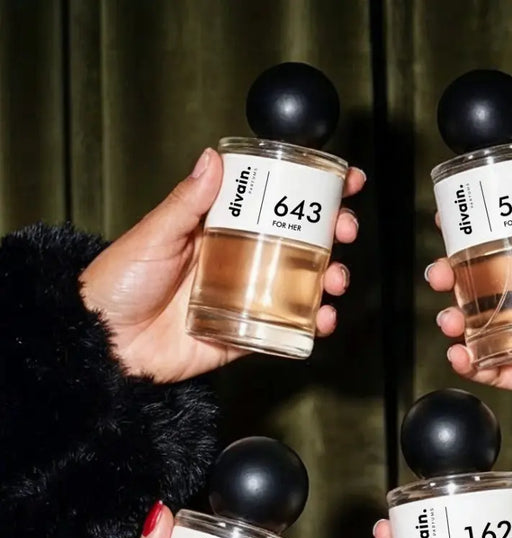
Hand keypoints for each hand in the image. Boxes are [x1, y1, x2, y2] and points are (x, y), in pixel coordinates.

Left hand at [82, 148, 365, 381]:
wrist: (105, 344)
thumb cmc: (119, 284)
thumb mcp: (153, 235)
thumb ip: (186, 203)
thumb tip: (212, 159)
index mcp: (219, 230)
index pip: (273, 203)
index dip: (311, 191)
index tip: (342, 180)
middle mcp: (238, 261)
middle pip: (298, 242)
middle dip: (332, 234)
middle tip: (344, 230)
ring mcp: (245, 298)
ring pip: (301, 285)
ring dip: (329, 280)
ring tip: (335, 280)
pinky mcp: (245, 335)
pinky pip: (286, 330)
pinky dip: (311, 326)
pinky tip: (321, 319)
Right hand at [429, 214, 511, 442]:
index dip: (491, 234)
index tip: (456, 225)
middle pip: (502, 286)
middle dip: (465, 281)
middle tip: (440, 276)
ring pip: (496, 328)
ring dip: (466, 323)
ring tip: (450, 321)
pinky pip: (505, 370)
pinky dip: (478, 365)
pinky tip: (462, 357)